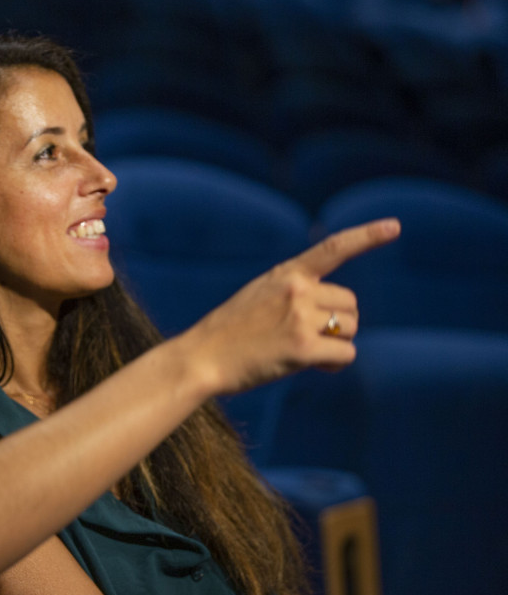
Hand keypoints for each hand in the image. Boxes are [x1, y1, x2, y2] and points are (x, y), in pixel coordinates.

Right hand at [181, 218, 399, 395]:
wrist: (199, 358)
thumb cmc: (227, 333)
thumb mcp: (258, 297)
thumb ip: (294, 294)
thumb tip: (337, 315)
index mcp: (285, 274)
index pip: (332, 248)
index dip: (367, 237)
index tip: (394, 227)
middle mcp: (297, 290)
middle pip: (350, 304)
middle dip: (338, 322)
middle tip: (307, 338)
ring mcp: (300, 317)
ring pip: (351, 328)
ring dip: (337, 343)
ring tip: (304, 352)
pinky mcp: (303, 347)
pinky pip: (345, 354)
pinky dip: (335, 364)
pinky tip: (312, 367)